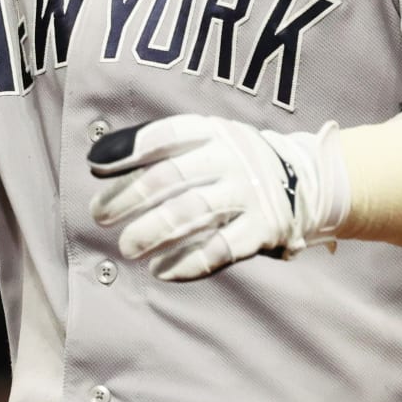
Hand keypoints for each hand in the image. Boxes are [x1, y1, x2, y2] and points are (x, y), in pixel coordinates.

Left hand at [88, 115, 348, 280]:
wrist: (304, 180)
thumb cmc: (232, 161)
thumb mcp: (206, 139)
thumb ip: (157, 148)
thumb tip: (98, 161)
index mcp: (213, 131)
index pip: (165, 135)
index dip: (128, 151)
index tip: (96, 168)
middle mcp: (232, 158)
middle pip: (173, 176)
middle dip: (130, 196)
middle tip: (101, 216)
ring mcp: (248, 193)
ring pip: (193, 212)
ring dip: (154, 232)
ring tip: (127, 247)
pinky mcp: (262, 229)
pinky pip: (221, 249)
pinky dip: (188, 262)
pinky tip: (162, 270)